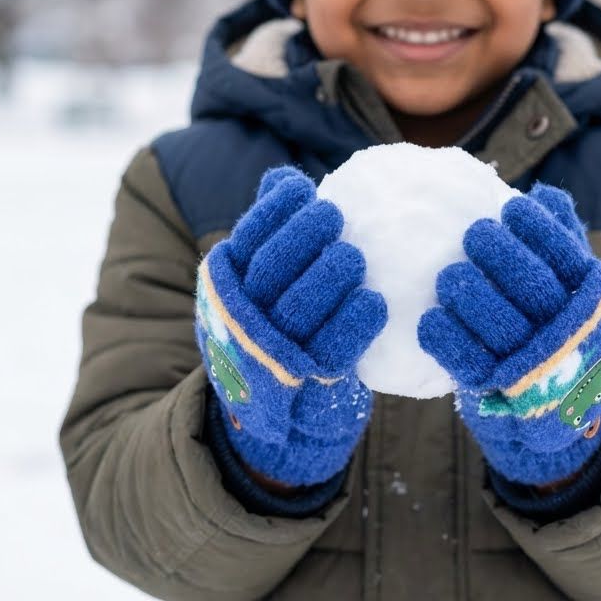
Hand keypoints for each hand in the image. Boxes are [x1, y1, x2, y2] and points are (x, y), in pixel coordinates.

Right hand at [196, 166, 386, 485]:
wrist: (275, 421)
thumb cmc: (273, 333)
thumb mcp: (253, 287)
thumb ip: (269, 235)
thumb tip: (283, 180)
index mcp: (225, 291)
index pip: (246, 242)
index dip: (274, 212)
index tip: (303, 189)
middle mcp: (242, 322)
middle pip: (273, 269)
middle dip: (306, 235)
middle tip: (335, 216)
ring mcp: (274, 355)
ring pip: (302, 306)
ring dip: (333, 273)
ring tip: (353, 257)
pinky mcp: (310, 384)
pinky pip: (336, 347)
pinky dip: (358, 320)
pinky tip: (375, 302)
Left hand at [417, 184, 600, 485]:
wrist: (563, 418)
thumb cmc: (568, 338)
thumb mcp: (583, 296)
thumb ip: (567, 245)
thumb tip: (546, 195)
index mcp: (593, 305)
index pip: (567, 258)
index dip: (538, 229)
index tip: (509, 210)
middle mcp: (570, 336)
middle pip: (532, 286)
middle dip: (499, 254)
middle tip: (473, 236)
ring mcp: (536, 369)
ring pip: (500, 324)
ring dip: (468, 293)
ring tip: (449, 276)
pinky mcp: (502, 395)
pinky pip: (469, 363)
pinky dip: (446, 338)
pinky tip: (432, 319)